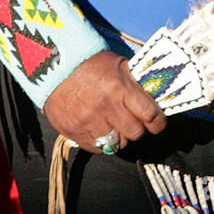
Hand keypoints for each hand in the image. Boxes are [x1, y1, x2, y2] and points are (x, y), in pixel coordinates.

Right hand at [43, 51, 166, 152]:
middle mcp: (106, 106)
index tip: (157, 123)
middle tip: (132, 120)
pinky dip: (102, 143)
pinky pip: (98, 149)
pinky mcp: (75, 132)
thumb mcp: (118, 64)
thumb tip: (155, 96)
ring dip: (119, 136)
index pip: (150, 115)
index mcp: (119, 87)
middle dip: (137, 128)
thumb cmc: (90, 63)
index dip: (158, 122)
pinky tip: (100, 129)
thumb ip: (136, 82)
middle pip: (135, 133)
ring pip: (118, 143)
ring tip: (114, 124)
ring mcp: (89, 121)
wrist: (55, 66)